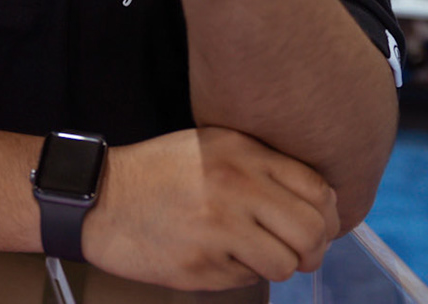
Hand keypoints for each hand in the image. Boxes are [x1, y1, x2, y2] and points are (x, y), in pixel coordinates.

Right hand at [83, 127, 336, 290]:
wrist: (100, 199)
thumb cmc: (159, 173)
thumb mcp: (210, 147)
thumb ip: (260, 166)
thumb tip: (316, 203)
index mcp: (242, 152)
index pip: (317, 188)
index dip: (328, 216)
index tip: (317, 226)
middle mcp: (236, 185)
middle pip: (312, 230)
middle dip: (312, 250)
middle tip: (297, 253)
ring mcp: (219, 226)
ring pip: (288, 262)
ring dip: (278, 265)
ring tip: (256, 257)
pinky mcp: (202, 262)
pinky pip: (249, 279)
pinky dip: (243, 274)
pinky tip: (218, 258)